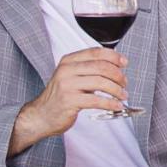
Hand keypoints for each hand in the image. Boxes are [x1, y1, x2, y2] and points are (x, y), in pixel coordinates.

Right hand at [8, 48, 128, 155]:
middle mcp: (67, 70)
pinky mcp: (70, 101)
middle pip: (101, 67)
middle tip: (124, 83)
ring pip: (101, 82)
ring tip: (122, 96)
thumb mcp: (72, 76)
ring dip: (117, 90)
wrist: (42, 114)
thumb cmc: (60, 96)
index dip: (113, 56)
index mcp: (69, 61)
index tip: (124, 62)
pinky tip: (117, 105)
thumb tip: (116, 66)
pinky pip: (96, 100)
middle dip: (118, 75)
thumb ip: (90, 69)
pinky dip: (111, 103)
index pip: (95, 52)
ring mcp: (67, 85)